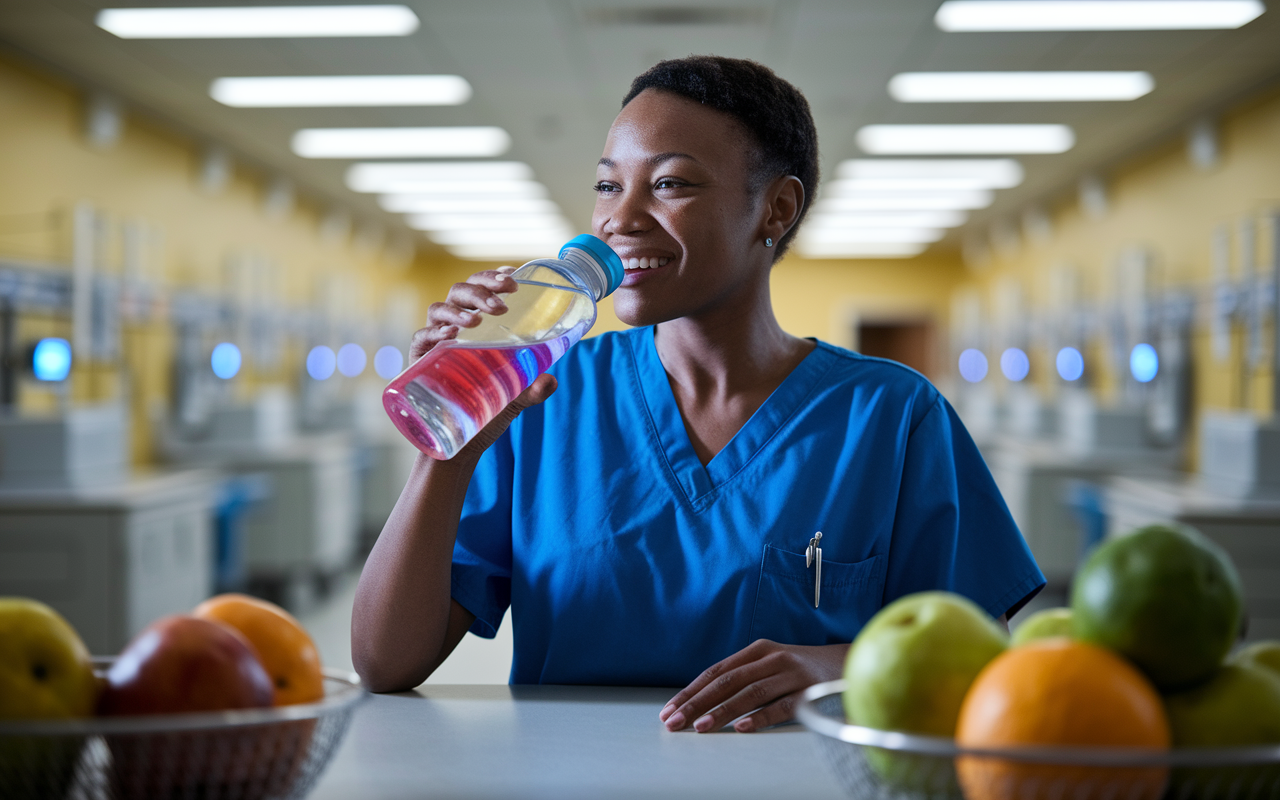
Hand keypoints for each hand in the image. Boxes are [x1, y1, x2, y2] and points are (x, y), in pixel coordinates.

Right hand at [407, 265, 555, 461]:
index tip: (512, 276)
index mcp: (476, 327)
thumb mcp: (514, 400)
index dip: (492, 277)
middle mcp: (453, 329)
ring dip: (459, 309)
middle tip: (503, 304)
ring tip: (477, 320)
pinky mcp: (419, 362)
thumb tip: (550, 380)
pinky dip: (434, 332)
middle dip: (481, 290)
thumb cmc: (486, 412)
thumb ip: (532, 390)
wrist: (459, 445)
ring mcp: (434, 343)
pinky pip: (420, 338)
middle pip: (459, 292)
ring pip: (438, 308)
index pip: (480, 289)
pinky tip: (450, 335)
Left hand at [660, 640, 847, 732]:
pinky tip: (743, 728)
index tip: (669, 710)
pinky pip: (782, 706)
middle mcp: (772, 658)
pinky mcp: (810, 691)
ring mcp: (792, 674)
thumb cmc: (800, 669)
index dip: (690, 691)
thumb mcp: (769, 664)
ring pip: (750, 693)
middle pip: (727, 682)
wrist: (847, 664)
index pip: (716, 672)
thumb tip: (702, 700)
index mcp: (757, 650)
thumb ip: (743, 676)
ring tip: (701, 727)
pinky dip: (761, 717)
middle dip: (697, 703)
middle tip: (675, 722)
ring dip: (722, 712)